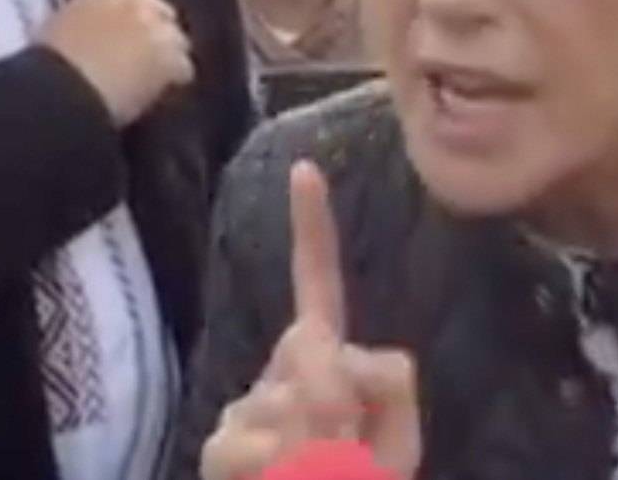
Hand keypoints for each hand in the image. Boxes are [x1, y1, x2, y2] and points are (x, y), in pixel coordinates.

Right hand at [37, 0, 192, 124]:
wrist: (61, 90)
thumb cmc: (48, 63)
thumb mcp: (60, 26)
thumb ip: (85, 19)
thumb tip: (89, 31)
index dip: (135, 15)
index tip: (129, 32)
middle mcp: (139, 2)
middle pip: (162, 15)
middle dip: (156, 33)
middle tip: (143, 59)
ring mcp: (159, 29)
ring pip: (177, 42)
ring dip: (168, 58)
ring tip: (152, 81)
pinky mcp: (171, 59)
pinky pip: (183, 69)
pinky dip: (174, 81)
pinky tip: (158, 95)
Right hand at [200, 163, 420, 479]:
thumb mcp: (397, 437)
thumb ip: (387, 381)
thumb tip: (323, 348)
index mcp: (322, 362)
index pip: (318, 286)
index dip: (312, 229)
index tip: (305, 168)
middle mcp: (276, 373)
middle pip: (310, 342)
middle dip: (337, 393)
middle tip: (347, 450)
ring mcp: (242, 409)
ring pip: (291, 399)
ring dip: (323, 451)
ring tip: (320, 474)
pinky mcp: (220, 447)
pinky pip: (263, 443)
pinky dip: (289, 472)